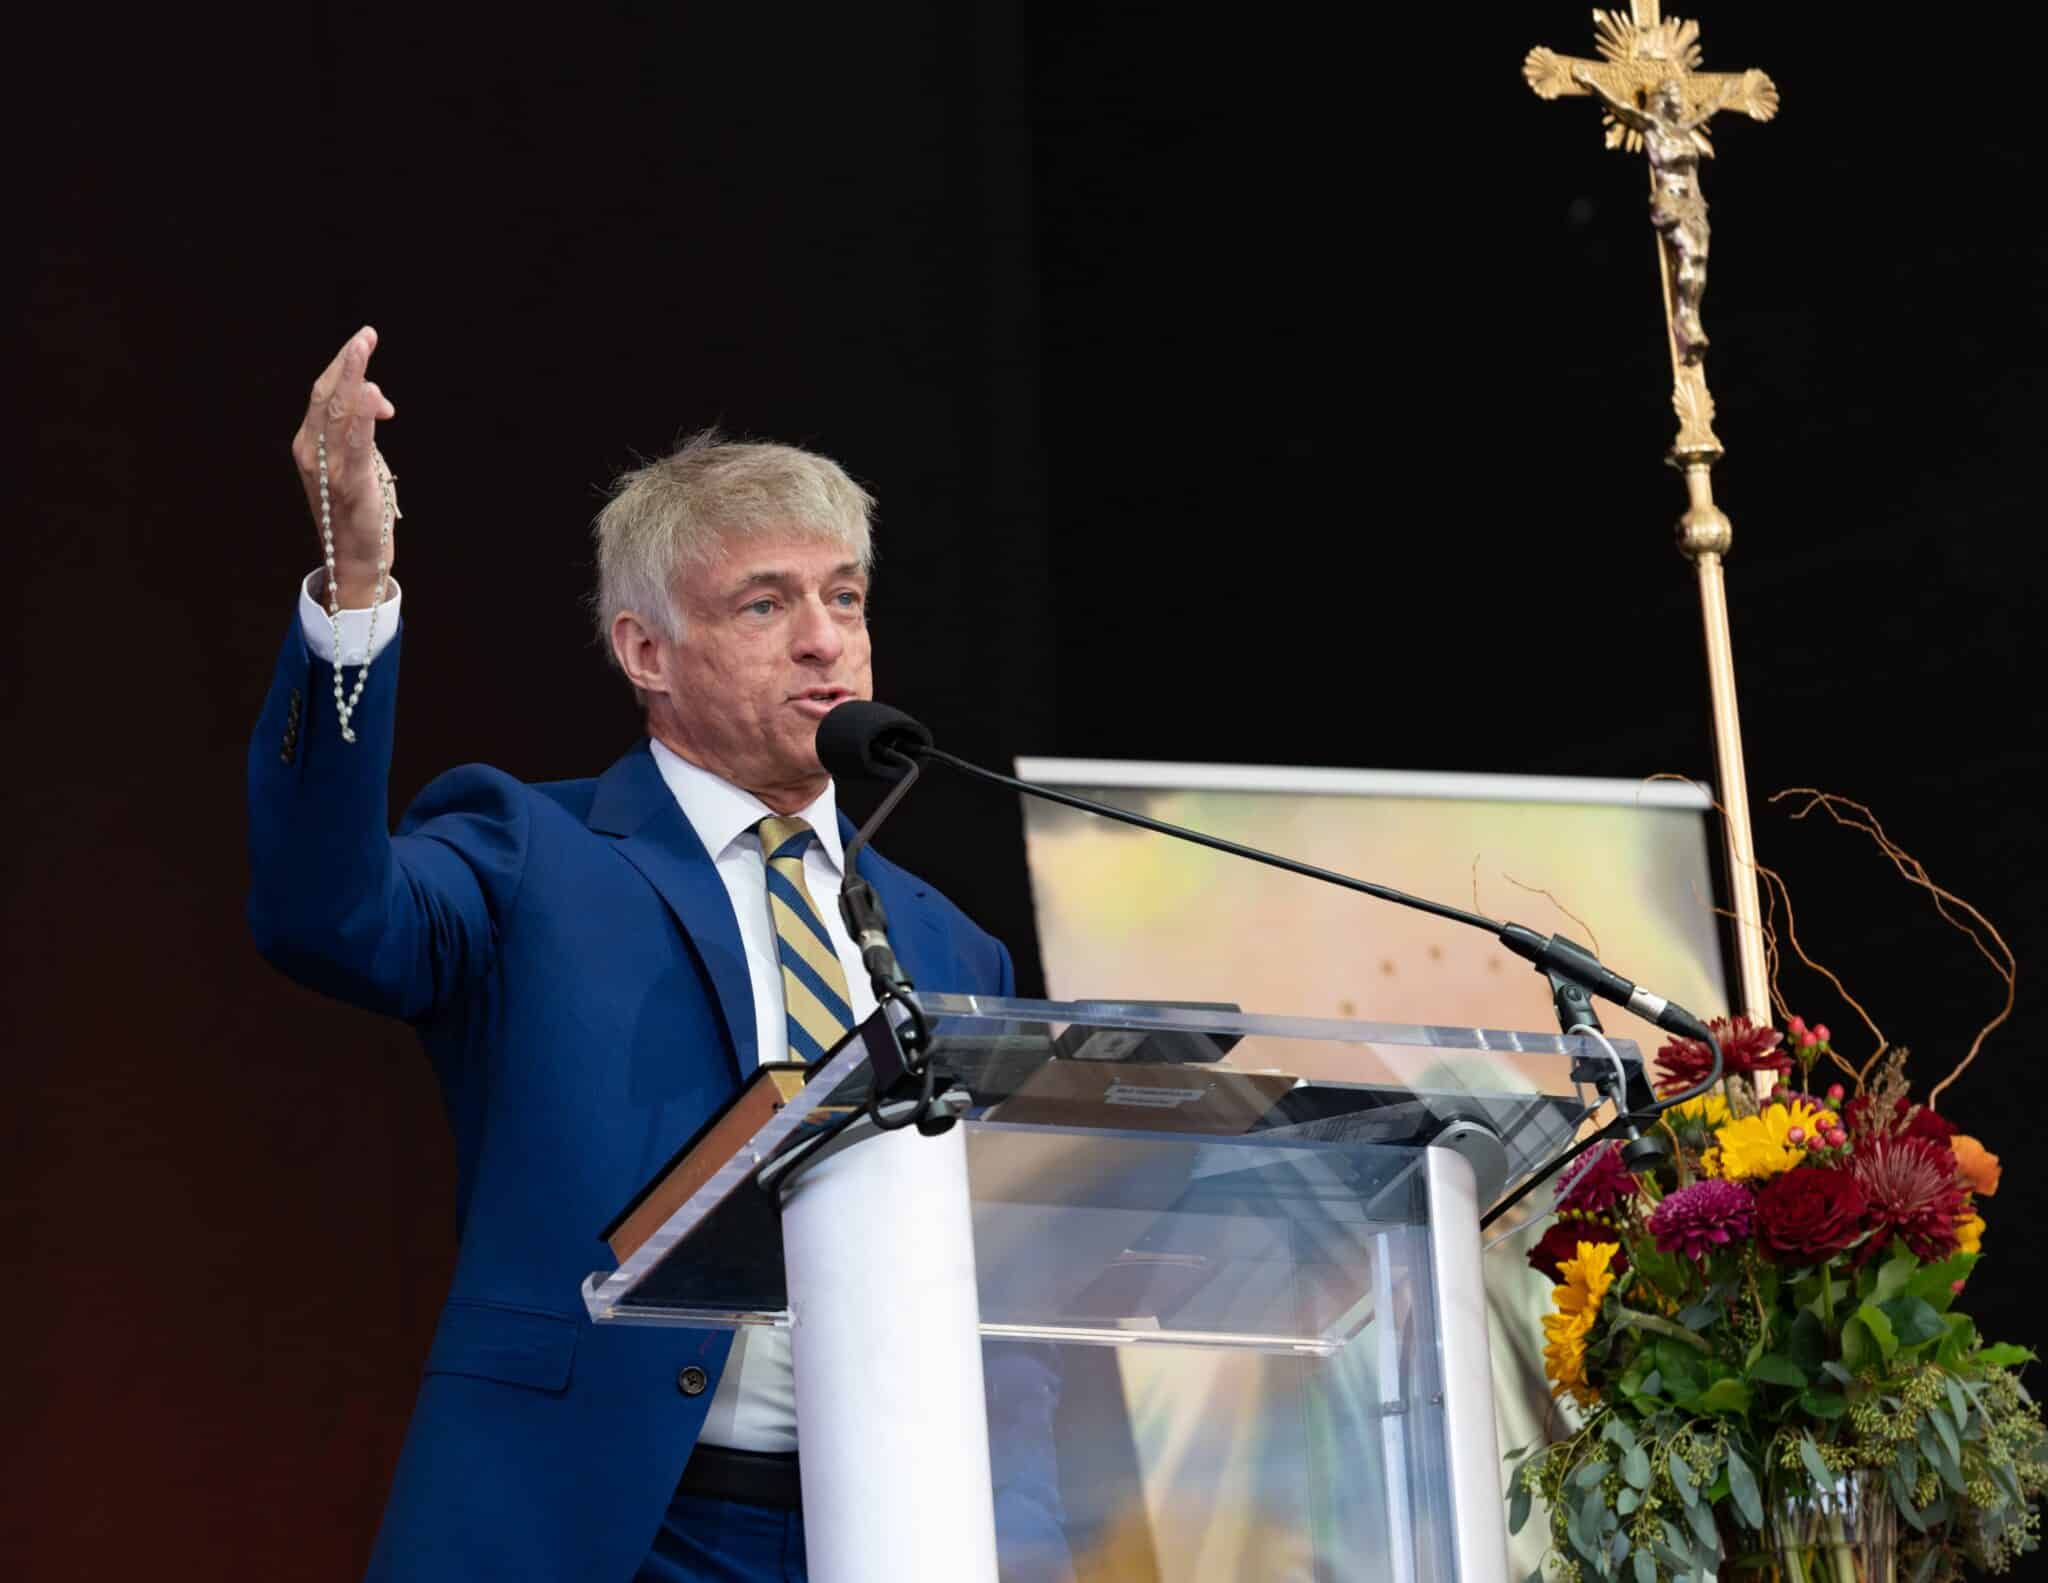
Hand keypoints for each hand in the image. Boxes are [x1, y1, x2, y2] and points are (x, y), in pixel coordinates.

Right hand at [291, 326, 398, 607]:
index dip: (342, 365)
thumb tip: (379, 401)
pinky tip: (372, 399)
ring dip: (353, 378)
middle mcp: (312, 453)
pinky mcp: (350, 486)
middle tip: (366, 335)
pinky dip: (361, 418)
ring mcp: (328, 469)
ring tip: (365, 348)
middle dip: (347, 362)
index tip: (362, 340)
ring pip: (337, 413)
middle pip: (325, 395)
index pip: (322, 393)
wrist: (355, 560)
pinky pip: (355, 446)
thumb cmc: (357, 510)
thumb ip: (362, 429)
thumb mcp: (357, 461)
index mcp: (309, 444)